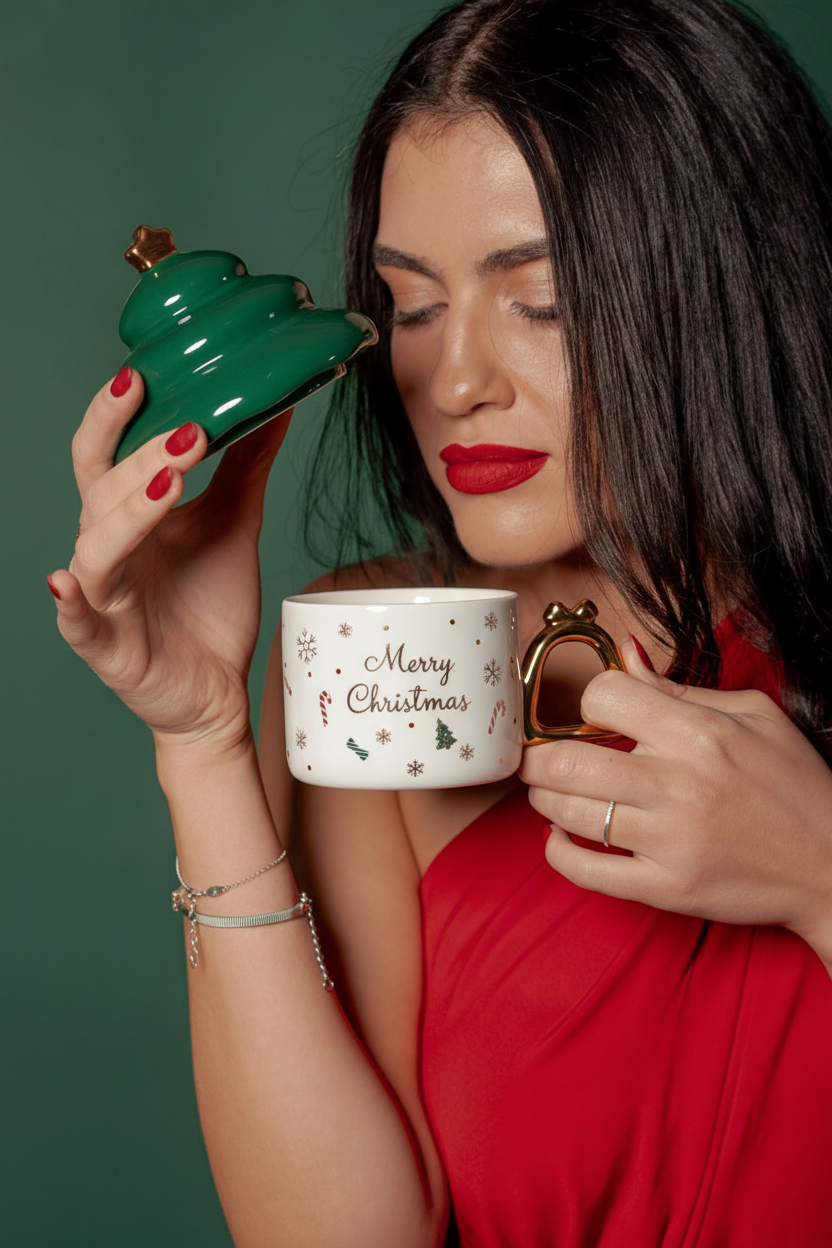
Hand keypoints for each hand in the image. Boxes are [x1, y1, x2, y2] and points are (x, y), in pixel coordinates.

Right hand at [48, 369, 291, 748]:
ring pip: (97, 544)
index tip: (140, 373)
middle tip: (191, 430)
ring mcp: (101, 595)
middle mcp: (106, 547)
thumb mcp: (234, 525)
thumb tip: (275, 406)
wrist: (215, 688)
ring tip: (169, 483)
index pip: (106, 452)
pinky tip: (68, 579)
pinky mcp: (105, 644)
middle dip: (144, 456)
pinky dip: (70, 600)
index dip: (113, 414)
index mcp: (128, 513)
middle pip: (104, 489)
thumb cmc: (210, 605)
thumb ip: (245, 467)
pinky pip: (77, 620)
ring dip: (130, 511)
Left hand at [519, 636, 831, 964]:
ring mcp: (669, 841)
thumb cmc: (794, 784)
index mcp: (699, 734)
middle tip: (536, 756)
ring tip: (550, 790)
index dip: (588, 700)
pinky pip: (585, 871)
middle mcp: (678, 785)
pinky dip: (556, 852)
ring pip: (567, 812)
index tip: (592, 714)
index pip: (604, 696)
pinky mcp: (666, 888)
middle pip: (564, 761)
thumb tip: (625, 652)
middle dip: (536, 756)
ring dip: (543, 798)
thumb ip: (678, 689)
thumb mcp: (753, 716)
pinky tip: (559, 835)